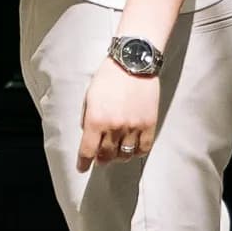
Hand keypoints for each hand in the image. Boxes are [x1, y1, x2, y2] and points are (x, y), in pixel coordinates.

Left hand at [79, 56, 159, 170]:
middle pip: (106, 156)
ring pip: (125, 155)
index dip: (83, 163)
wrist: (133, 62)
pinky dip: (137, 153)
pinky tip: (132, 149)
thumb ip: (87, 117)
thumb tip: (89, 135)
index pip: (87, 150)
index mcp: (96, 119)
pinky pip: (143, 149)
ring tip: (116, 153)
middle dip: (101, 159)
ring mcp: (133, 127)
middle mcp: (114, 127)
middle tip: (100, 158)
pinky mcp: (149, 125)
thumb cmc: (108, 76)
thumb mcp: (90, 96)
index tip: (82, 168)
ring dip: (118, 157)